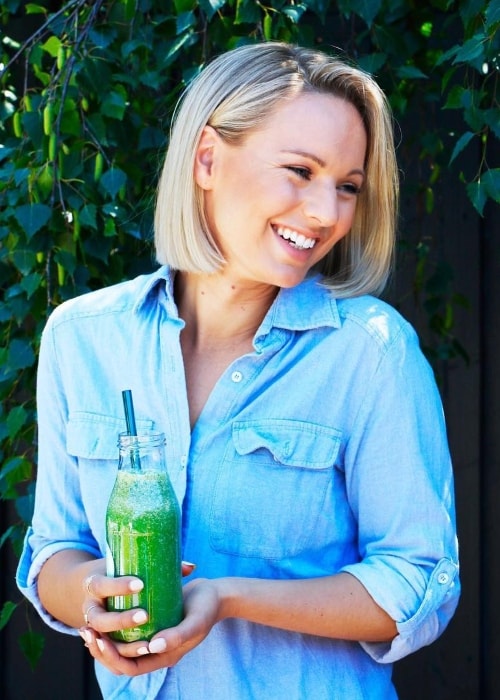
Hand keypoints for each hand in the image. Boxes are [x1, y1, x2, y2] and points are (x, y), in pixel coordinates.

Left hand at [80, 577, 222, 675]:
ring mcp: (151, 637)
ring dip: (102, 642)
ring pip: (120, 649)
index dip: (111, 657)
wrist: (216, 595)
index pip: (129, 667)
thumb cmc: (207, 607)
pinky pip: (125, 633)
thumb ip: (178, 635)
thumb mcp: (196, 622)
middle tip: (86, 632)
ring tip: (87, 626)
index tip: (99, 639)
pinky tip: (101, 615)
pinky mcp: (150, 623)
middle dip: (100, 651)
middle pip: (120, 662)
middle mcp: (155, 651)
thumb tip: (153, 646)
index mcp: (164, 656)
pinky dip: (111, 629)